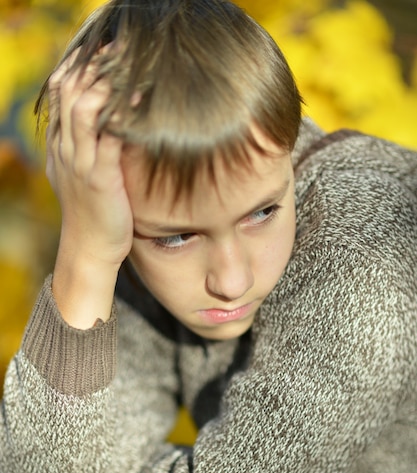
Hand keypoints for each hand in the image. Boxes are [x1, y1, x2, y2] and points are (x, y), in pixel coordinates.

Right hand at [47, 51, 132, 327]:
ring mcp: (80, 161)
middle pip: (68, 89)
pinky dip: (123, 112)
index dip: (80, 67)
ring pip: (82, 105)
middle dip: (92, 64)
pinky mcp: (98, 177)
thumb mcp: (87, 175)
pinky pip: (108, 136)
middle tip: (120, 48)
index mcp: (63, 145)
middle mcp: (67, 148)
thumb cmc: (98, 214)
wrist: (92, 249)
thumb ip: (93, 149)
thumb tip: (115, 125)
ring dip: (105, 80)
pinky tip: (141, 97)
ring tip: (129, 62)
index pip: (61, 92)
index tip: (106, 52)